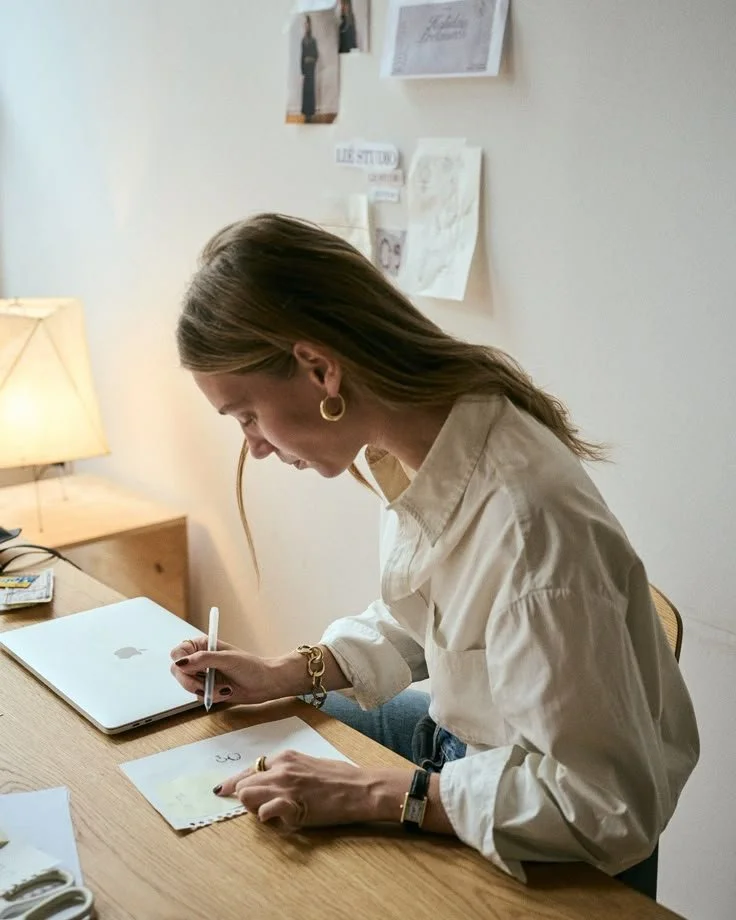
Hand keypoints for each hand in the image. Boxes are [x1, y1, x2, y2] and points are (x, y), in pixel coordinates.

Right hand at [169, 638, 279, 705]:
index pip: (178, 653)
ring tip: (224, 689)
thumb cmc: (251, 667)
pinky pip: (199, 696)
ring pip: (188, 686)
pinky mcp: (209, 689)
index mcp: (203, 646)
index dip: (180, 663)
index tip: (188, 670)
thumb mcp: (228, 659)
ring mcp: (204, 675)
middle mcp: (201, 659)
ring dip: (205, 691)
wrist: (266, 684)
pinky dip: (211, 697)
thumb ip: (204, 659)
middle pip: (179, 672)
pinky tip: (225, 693)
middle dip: (191, 682)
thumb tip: (181, 662)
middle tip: (204, 687)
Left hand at [214, 750, 387, 828]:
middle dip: (246, 799)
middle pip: (243, 784)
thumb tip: (269, 782)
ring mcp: (285, 786)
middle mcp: (281, 769)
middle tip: (260, 808)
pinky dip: (269, 819)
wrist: (360, 788)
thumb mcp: (309, 764)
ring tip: (273, 813)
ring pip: (247, 797)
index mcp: (286, 757)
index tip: (222, 790)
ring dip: (254, 809)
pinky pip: (263, 813)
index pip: (250, 769)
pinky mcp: (291, 805)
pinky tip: (285, 819)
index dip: (234, 782)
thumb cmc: (340, 778)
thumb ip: (287, 771)